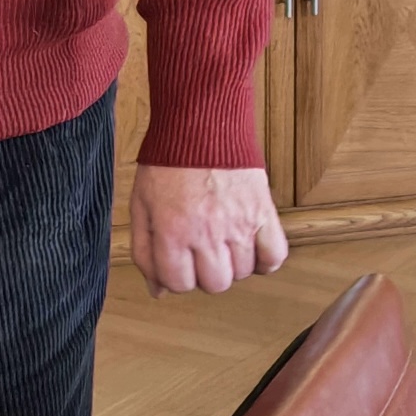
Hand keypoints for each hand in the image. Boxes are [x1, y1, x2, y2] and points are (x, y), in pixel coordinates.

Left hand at [132, 165, 289, 295]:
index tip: (178, 262)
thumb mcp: (141, 206)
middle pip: (215, 284)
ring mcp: (239, 224)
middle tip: (200, 251)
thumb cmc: (167, 164)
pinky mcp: (263, 211)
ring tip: (223, 242)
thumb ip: (145, 251)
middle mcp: (207, 233)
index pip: (178, 284)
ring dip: (232, 264)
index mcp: (172, 231)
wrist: (200, 125)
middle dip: (204, 274)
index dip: (176, 277)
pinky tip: (250, 247)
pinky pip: (274, 255)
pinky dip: (265, 259)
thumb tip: (157, 290)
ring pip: (242, 273)